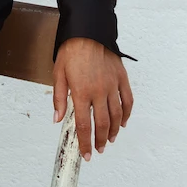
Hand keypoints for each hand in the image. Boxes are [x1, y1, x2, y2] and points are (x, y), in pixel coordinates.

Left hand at [52, 38, 133, 160]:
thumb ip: (59, 98)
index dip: (85, 143)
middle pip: (102, 124)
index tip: (86, 155)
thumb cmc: (71, 51)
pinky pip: (128, 100)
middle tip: (98, 150)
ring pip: (117, 115)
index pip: (84, 125)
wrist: (88, 32)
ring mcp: (112, 85)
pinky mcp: (121, 78)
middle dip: (100, 141)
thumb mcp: (58, 74)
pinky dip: (127, 114)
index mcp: (81, 92)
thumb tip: (58, 119)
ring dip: (113, 130)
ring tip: (109, 140)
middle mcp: (99, 92)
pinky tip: (123, 122)